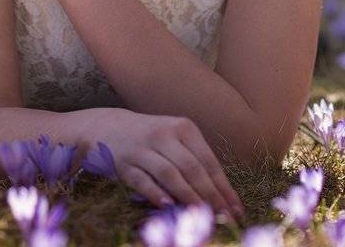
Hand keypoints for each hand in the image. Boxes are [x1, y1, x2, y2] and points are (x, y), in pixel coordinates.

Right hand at [86, 108, 244, 221]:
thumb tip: (221, 196)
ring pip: (169, 174)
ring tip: (201, 215)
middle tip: (223, 218)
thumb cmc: (151, 138)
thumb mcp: (175, 138)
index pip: (208, 161)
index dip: (223, 187)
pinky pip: (142, 181)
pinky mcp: (124, 163)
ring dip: (187, 196)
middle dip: (210, 195)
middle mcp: (163, 135)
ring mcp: (142, 149)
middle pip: (191, 168)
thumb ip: (195, 162)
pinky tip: (169, 206)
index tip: (236, 209)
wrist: (108, 127)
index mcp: (183, 127)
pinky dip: (156, 194)